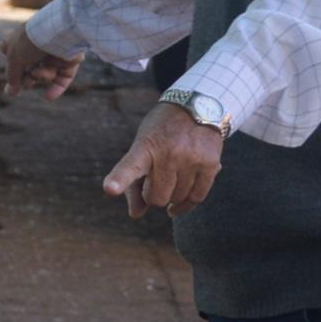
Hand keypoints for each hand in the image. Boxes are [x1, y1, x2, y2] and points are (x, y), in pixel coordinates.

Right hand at [1, 28, 82, 98]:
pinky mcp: (69, 60)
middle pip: (29, 69)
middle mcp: (38, 46)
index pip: (11, 54)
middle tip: (28, 81)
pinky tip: (48, 96)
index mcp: (21, 39)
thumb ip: (12, 76)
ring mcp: (54, 53)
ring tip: (40, 72)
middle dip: (27, 78)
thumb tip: (11, 92)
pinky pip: (62, 79)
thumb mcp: (14, 58)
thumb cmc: (31, 40)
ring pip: (45, 74)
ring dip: (42, 76)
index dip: (11, 66)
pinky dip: (56, 88)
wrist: (59, 30)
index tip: (11, 78)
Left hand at [102, 102, 224, 218]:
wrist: (199, 107)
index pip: (130, 167)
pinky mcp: (210, 164)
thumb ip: (133, 182)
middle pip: (156, 198)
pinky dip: (186, 204)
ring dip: (171, 195)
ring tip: (171, 177)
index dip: (119, 180)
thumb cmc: (161, 134)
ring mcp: (192, 159)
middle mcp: (169, 153)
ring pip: (176, 199)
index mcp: (145, 146)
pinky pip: (196, 197)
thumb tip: (136, 215)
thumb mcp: (141, 148)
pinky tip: (178, 204)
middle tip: (155, 179)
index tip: (110, 189)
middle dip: (153, 194)